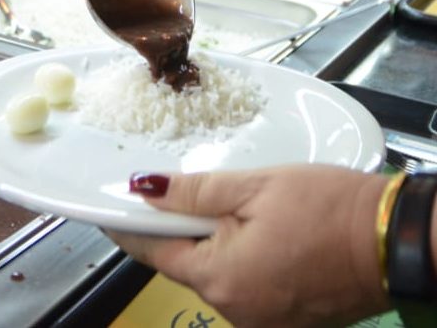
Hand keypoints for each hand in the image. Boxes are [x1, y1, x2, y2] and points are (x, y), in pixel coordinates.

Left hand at [108, 165, 389, 327]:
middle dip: (183, 226)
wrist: (392, 239)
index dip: (129, 225)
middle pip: (187, 261)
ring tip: (243, 204)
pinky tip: (263, 228)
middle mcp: (236, 310)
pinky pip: (246, 282)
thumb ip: (195, 192)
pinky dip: (242, 254)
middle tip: (189, 189)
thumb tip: (146, 189)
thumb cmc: (328, 209)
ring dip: (216, 238)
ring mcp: (262, 319)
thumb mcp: (254, 186)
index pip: (154, 250)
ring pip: (218, 270)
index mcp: (222, 278)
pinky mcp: (284, 316)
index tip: (109, 208)